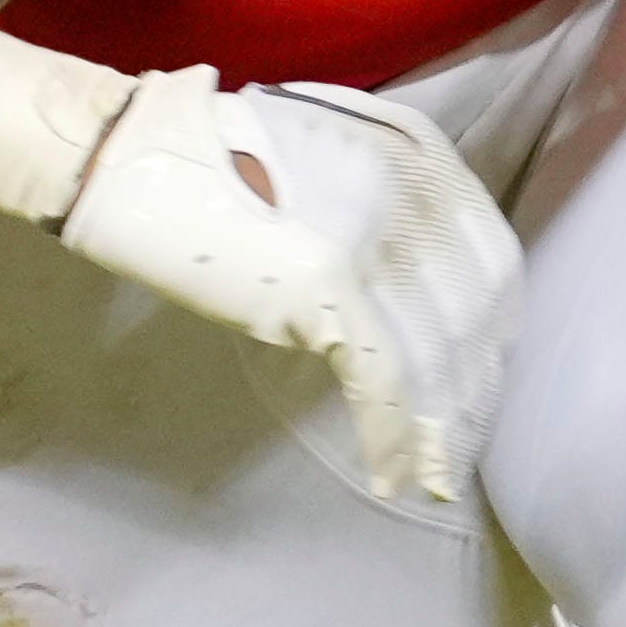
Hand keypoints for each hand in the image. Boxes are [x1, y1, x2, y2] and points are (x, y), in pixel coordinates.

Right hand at [59, 69, 497, 502]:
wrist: (131, 157)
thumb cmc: (210, 160)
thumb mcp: (321, 163)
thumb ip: (379, 210)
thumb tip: (411, 291)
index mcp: (412, 151)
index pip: (491, 262)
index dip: (494, 333)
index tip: (483, 378)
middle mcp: (407, 185)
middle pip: (474, 314)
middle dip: (474, 387)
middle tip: (462, 439)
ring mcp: (370, 234)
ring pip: (436, 354)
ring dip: (441, 426)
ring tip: (435, 474)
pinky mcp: (325, 283)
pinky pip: (381, 378)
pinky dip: (394, 436)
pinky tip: (395, 476)